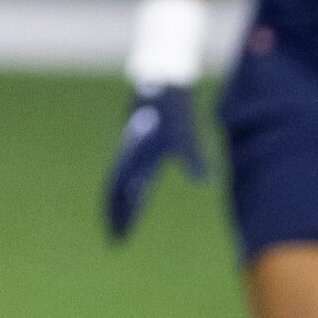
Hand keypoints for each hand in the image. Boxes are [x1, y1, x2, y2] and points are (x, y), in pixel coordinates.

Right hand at [103, 85, 206, 241]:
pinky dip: (127, 190)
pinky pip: (126, 173)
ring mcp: (130, 149)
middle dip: (116, 213)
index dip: (121, 212)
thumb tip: (202, 181)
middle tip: (115, 238)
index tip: (118, 233)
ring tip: (120, 225)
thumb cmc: (172, 106)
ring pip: (120, 181)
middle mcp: (128, 152)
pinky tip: (132, 201)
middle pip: (118, 189)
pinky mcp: (135, 145)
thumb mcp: (183, 133)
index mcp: (135, 153)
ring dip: (120, 203)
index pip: (123, 189)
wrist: (160, 80)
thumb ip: (192, 157)